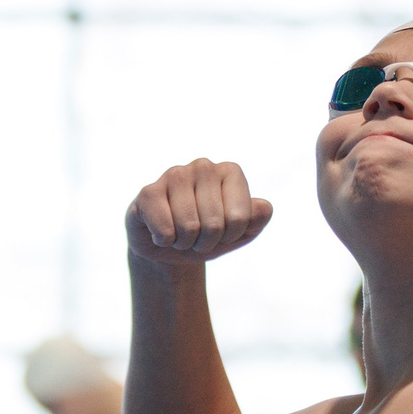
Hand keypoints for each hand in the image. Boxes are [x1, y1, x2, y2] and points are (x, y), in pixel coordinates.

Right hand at [127, 160, 272, 269]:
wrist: (170, 247)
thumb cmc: (209, 235)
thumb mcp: (241, 233)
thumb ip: (257, 220)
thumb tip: (264, 207)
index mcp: (230, 172)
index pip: (240, 218)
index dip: (231, 236)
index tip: (223, 232)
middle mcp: (203, 166)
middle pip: (215, 224)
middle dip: (207, 242)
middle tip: (199, 236)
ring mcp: (174, 175)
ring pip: (189, 227)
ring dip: (185, 243)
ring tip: (181, 234)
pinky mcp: (148, 192)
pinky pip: (165, 231)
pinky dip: (165, 242)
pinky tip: (161, 231)